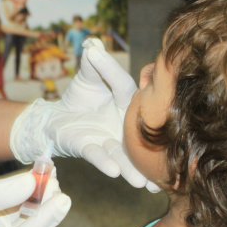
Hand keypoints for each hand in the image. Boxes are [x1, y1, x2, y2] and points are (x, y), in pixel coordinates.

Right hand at [0, 171, 70, 226]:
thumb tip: (32, 183)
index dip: (44, 220)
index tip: (63, 199)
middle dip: (46, 208)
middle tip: (55, 179)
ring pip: (31, 224)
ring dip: (42, 200)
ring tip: (49, 172)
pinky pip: (23, 213)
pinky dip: (31, 196)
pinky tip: (38, 176)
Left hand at [11, 38, 159, 191]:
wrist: (58, 117)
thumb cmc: (80, 97)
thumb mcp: (86, 76)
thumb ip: (92, 63)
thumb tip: (92, 44)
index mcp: (127, 101)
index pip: (128, 87)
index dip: (121, 77)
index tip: (123, 65)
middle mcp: (123, 123)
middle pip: (140, 132)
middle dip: (153, 144)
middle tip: (168, 146)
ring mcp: (109, 138)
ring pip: (125, 154)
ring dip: (133, 168)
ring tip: (143, 181)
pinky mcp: (89, 147)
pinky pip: (99, 156)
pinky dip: (106, 163)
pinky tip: (114, 172)